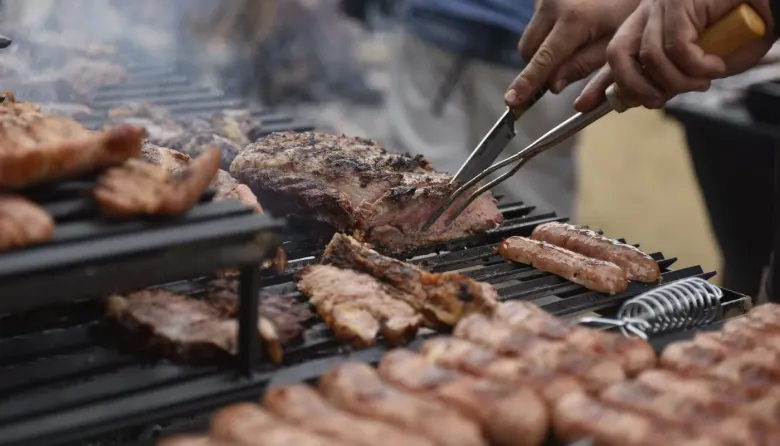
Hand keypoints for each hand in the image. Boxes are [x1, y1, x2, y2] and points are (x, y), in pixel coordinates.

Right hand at [505, 0, 641, 106]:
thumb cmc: (627, 6)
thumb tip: (553, 87)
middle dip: (539, 67)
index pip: (544, 60)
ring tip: (574, 41)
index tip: (511, 100)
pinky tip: (573, 24)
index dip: (527, 83)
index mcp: (574, 20)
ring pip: (530, 38)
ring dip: (543, 50)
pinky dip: (547, 32)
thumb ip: (584, 66)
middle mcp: (553, 5)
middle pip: (529, 51)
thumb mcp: (614, 39)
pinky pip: (536, 23)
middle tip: (564, 69)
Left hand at [574, 0, 775, 111]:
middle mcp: (651, 12)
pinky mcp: (680, 0)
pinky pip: (675, 47)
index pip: (616, 55)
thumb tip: (645, 98)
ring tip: (702, 81)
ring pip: (650, 57)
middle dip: (632, 86)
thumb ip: (671, 78)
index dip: (599, 83)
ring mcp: (663, 3)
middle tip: (656, 101)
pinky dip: (695, 65)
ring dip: (676, 81)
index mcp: (651, 25)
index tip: (583, 106)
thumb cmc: (746, 28)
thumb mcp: (702, 62)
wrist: (771, 6)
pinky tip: (713, 65)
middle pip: (618, 54)